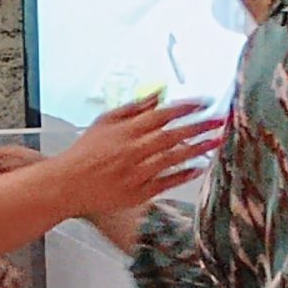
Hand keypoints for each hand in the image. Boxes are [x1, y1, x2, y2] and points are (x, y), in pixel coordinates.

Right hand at [55, 94, 219, 216]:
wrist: (67, 184)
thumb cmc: (85, 153)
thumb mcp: (105, 122)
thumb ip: (133, 108)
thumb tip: (157, 95)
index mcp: (126, 130)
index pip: (162, 114)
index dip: (186, 107)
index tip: (205, 102)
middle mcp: (134, 150)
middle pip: (173, 135)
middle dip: (199, 126)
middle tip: (220, 120)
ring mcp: (138, 172)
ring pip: (173, 158)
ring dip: (197, 148)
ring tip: (217, 141)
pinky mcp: (138, 192)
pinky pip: (166, 182)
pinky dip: (183, 174)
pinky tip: (199, 168)